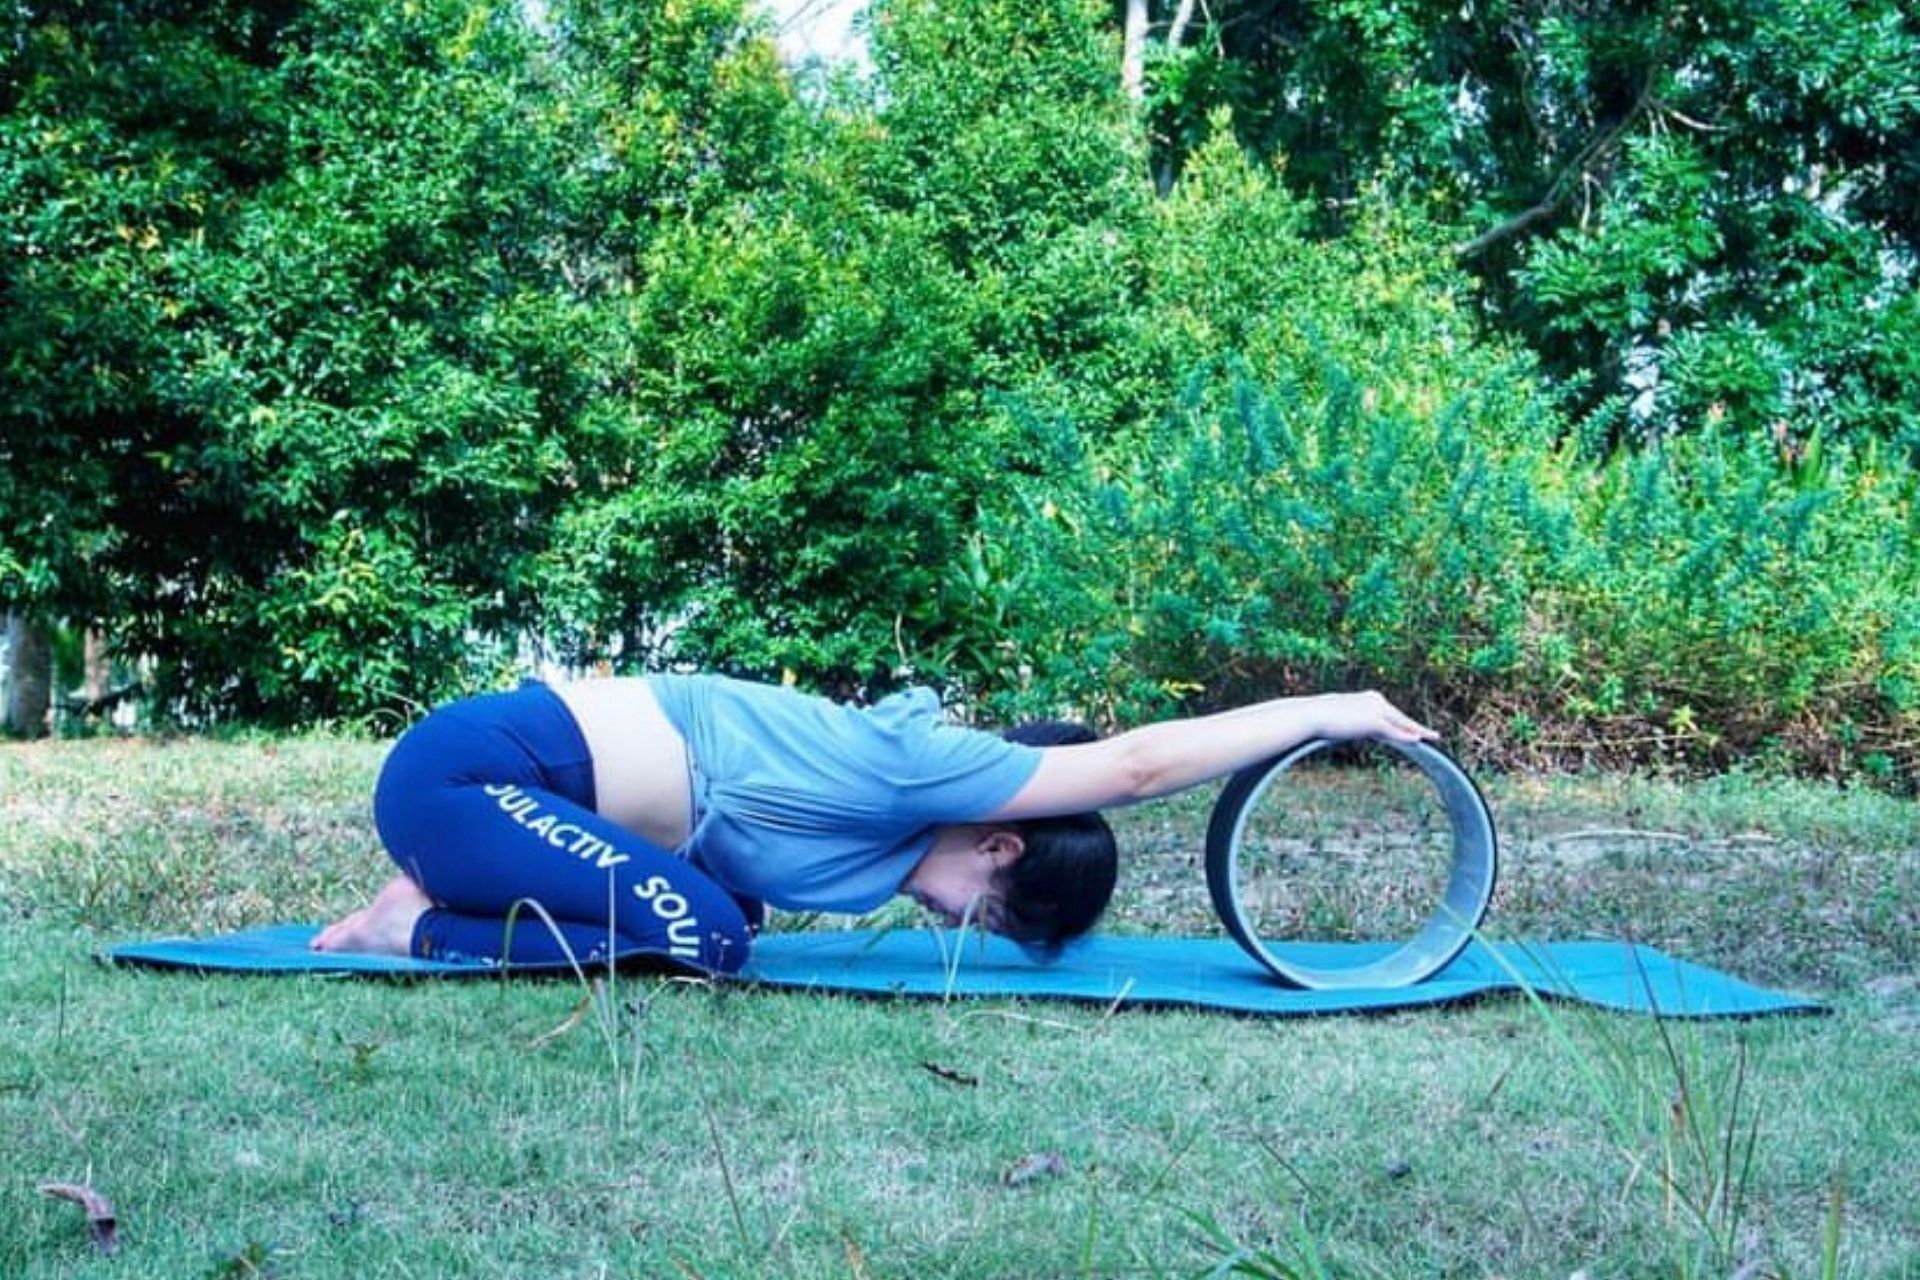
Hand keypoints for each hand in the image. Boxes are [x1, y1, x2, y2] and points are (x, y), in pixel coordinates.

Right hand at [1311, 691, 1436, 744]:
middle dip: (1417, 727)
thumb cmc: (1318, 716)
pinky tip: (1420, 741)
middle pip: (1401, 718)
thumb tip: (1348, 725)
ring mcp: (1376, 710)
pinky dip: (1408, 736)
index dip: (1405, 724)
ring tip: (1433, 738)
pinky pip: (1395, 732)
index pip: (1391, 713)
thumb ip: (1349, 721)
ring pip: (1402, 724)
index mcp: (1369, 698)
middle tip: (1433, 735)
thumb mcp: (1338, 718)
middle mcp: (1376, 700)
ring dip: (1418, 732)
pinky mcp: (1374, 721)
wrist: (1311, 714)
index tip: (1415, 730)